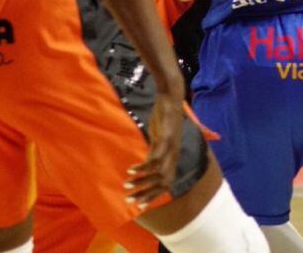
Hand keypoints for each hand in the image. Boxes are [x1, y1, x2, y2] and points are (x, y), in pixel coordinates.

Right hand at [126, 89, 183, 209]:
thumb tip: (147, 161)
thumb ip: (155, 150)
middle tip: (131, 200)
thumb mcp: (159, 138)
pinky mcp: (166, 138)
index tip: (141, 205)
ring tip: (127, 186)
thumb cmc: (164, 118)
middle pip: (165, 183)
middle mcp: (174, 154)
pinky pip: (155, 158)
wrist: (170, 98)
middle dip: (148, 194)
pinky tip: (132, 169)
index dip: (155, 195)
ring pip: (160, 174)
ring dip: (143, 182)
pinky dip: (144, 167)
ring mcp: (171, 147)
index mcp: (173, 156)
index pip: (167, 183)